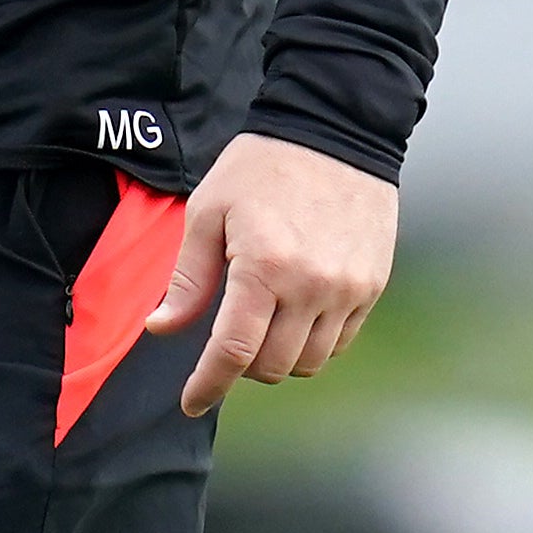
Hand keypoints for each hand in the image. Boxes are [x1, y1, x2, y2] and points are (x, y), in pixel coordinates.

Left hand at [143, 134, 399, 417]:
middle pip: (272, 367)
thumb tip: (162, 329)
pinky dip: (313, 341)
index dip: (207, 386)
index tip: (192, 402)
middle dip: (242, 368)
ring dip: (279, 358)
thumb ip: (188, 278)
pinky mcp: (371, 284)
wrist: (335, 129)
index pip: (233, 353)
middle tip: (229, 340)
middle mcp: (312, 285)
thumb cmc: (262, 167)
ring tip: (264, 324)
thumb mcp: (209, 211)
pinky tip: (297, 313)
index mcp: (264, 267)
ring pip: (309, 361)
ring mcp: (348, 288)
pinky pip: (339, 340)